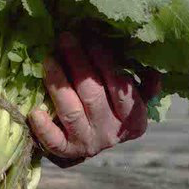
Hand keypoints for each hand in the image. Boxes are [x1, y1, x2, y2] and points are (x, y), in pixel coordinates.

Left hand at [27, 31, 160, 168]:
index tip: (91, 38)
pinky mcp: (67, 151)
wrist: (92, 142)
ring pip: (72, 112)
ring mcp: (89, 142)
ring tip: (48, 60)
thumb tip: (154, 69)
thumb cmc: (112, 109)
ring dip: (59, 84)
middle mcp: (112, 132)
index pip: (121, 88)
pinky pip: (55, 141)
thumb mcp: (134, 99)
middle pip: (93, 95)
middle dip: (78, 63)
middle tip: (65, 38)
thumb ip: (144, 85)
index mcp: (133, 118)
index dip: (105, 61)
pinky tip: (35, 111)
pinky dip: (44, 128)